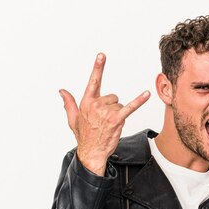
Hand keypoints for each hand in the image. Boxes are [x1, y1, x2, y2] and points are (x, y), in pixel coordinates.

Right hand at [60, 53, 150, 175]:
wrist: (91, 152)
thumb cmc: (84, 136)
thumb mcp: (72, 119)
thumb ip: (69, 103)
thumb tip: (62, 91)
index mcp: (86, 102)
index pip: (93, 81)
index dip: (98, 68)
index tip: (102, 55)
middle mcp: (95, 105)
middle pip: (113, 97)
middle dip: (111, 107)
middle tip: (105, 120)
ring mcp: (106, 112)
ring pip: (119, 105)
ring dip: (118, 114)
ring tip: (110, 125)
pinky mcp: (116, 119)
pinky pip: (130, 107)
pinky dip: (139, 101)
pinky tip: (146, 94)